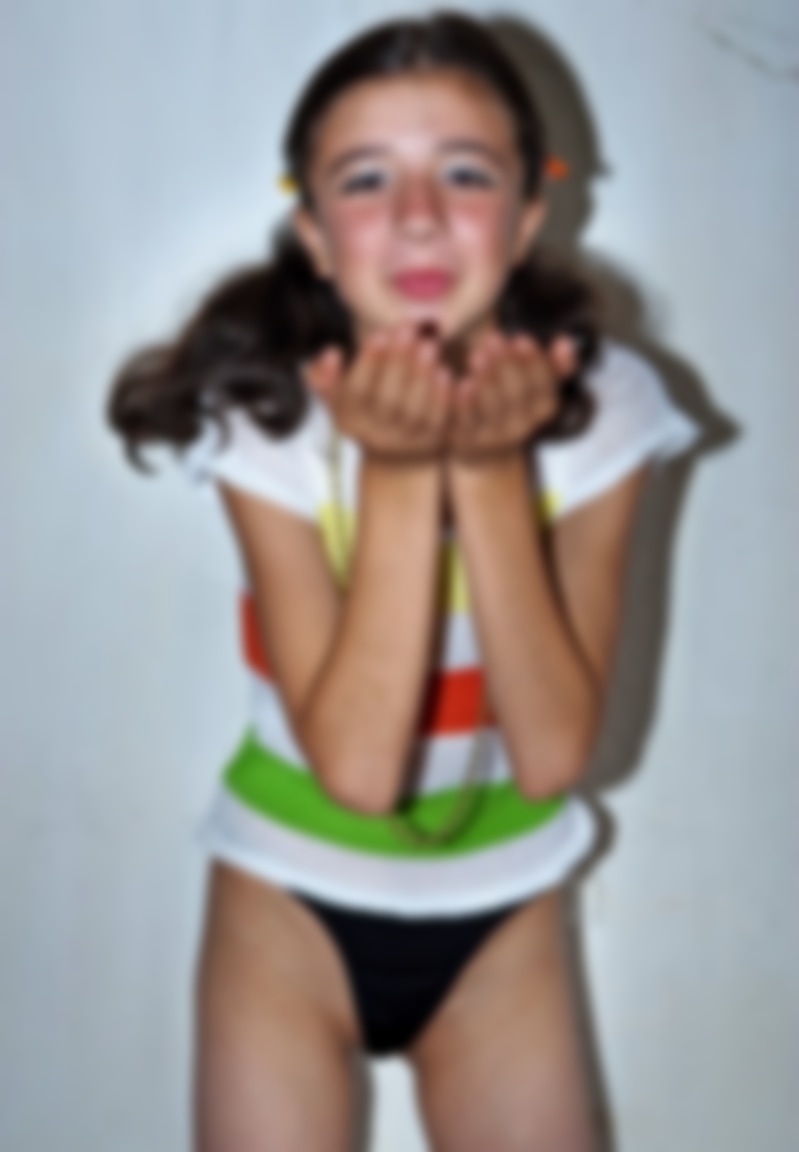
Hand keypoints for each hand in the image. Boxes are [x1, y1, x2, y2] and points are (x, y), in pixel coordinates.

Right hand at [304, 323, 452, 463]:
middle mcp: (376, 436)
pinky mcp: (431, 443)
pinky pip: (436, 420)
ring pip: (413, 410)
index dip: (368, 363)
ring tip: (428, 346)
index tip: (380, 334)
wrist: (395, 459)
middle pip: (387, 400)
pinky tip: (444, 372)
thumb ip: (328, 378)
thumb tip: (331, 353)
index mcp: (350, 421)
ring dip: (421, 376)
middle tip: (408, 332)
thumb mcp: (341, 400)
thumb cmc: (367, 412)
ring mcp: (404, 442)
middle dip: (397, 363)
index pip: (357, 391)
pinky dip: (440, 396)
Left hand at [446, 329, 577, 464]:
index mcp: (540, 410)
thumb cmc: (508, 403)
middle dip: (506, 365)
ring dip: (485, 380)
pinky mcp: (463, 441)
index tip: (521, 338)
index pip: (544, 389)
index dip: (534, 364)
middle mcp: (518, 427)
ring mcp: (490, 436)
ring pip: (491, 410)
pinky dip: (460, 401)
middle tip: (494, 339)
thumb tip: (565, 342)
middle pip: (517, 397)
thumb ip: (551, 364)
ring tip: (477, 355)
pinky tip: (454, 379)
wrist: (480, 450)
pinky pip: (463, 421)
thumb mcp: (532, 384)